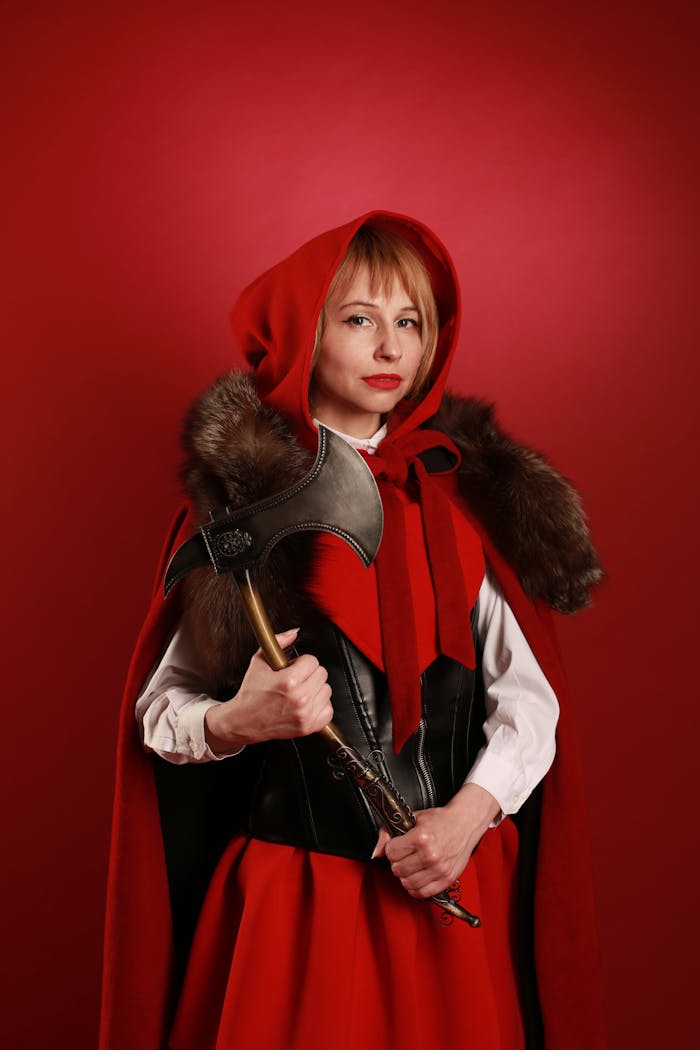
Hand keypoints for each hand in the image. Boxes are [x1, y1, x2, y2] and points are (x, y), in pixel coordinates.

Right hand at [204, 628, 332, 751]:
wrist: (244, 721)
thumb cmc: (251, 693)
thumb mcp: (259, 662)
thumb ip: (278, 643)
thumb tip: (294, 632)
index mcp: (289, 681)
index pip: (312, 661)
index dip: (302, 662)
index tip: (293, 667)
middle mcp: (300, 698)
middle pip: (322, 674)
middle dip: (309, 673)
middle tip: (296, 678)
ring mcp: (305, 714)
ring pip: (326, 690)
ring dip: (315, 689)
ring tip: (300, 691)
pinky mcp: (308, 727)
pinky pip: (328, 710)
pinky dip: (320, 706)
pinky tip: (306, 703)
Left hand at [372, 783, 500, 898]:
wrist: (464, 823)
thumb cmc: (440, 820)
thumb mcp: (412, 818)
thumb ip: (388, 833)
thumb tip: (376, 853)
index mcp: (421, 838)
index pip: (391, 853)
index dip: (392, 848)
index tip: (398, 845)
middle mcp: (430, 855)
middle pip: (398, 870)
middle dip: (398, 862)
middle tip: (405, 856)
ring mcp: (439, 869)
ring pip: (407, 884)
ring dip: (406, 876)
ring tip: (411, 866)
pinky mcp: (446, 879)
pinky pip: (422, 893)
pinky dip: (416, 888)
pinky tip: (418, 877)